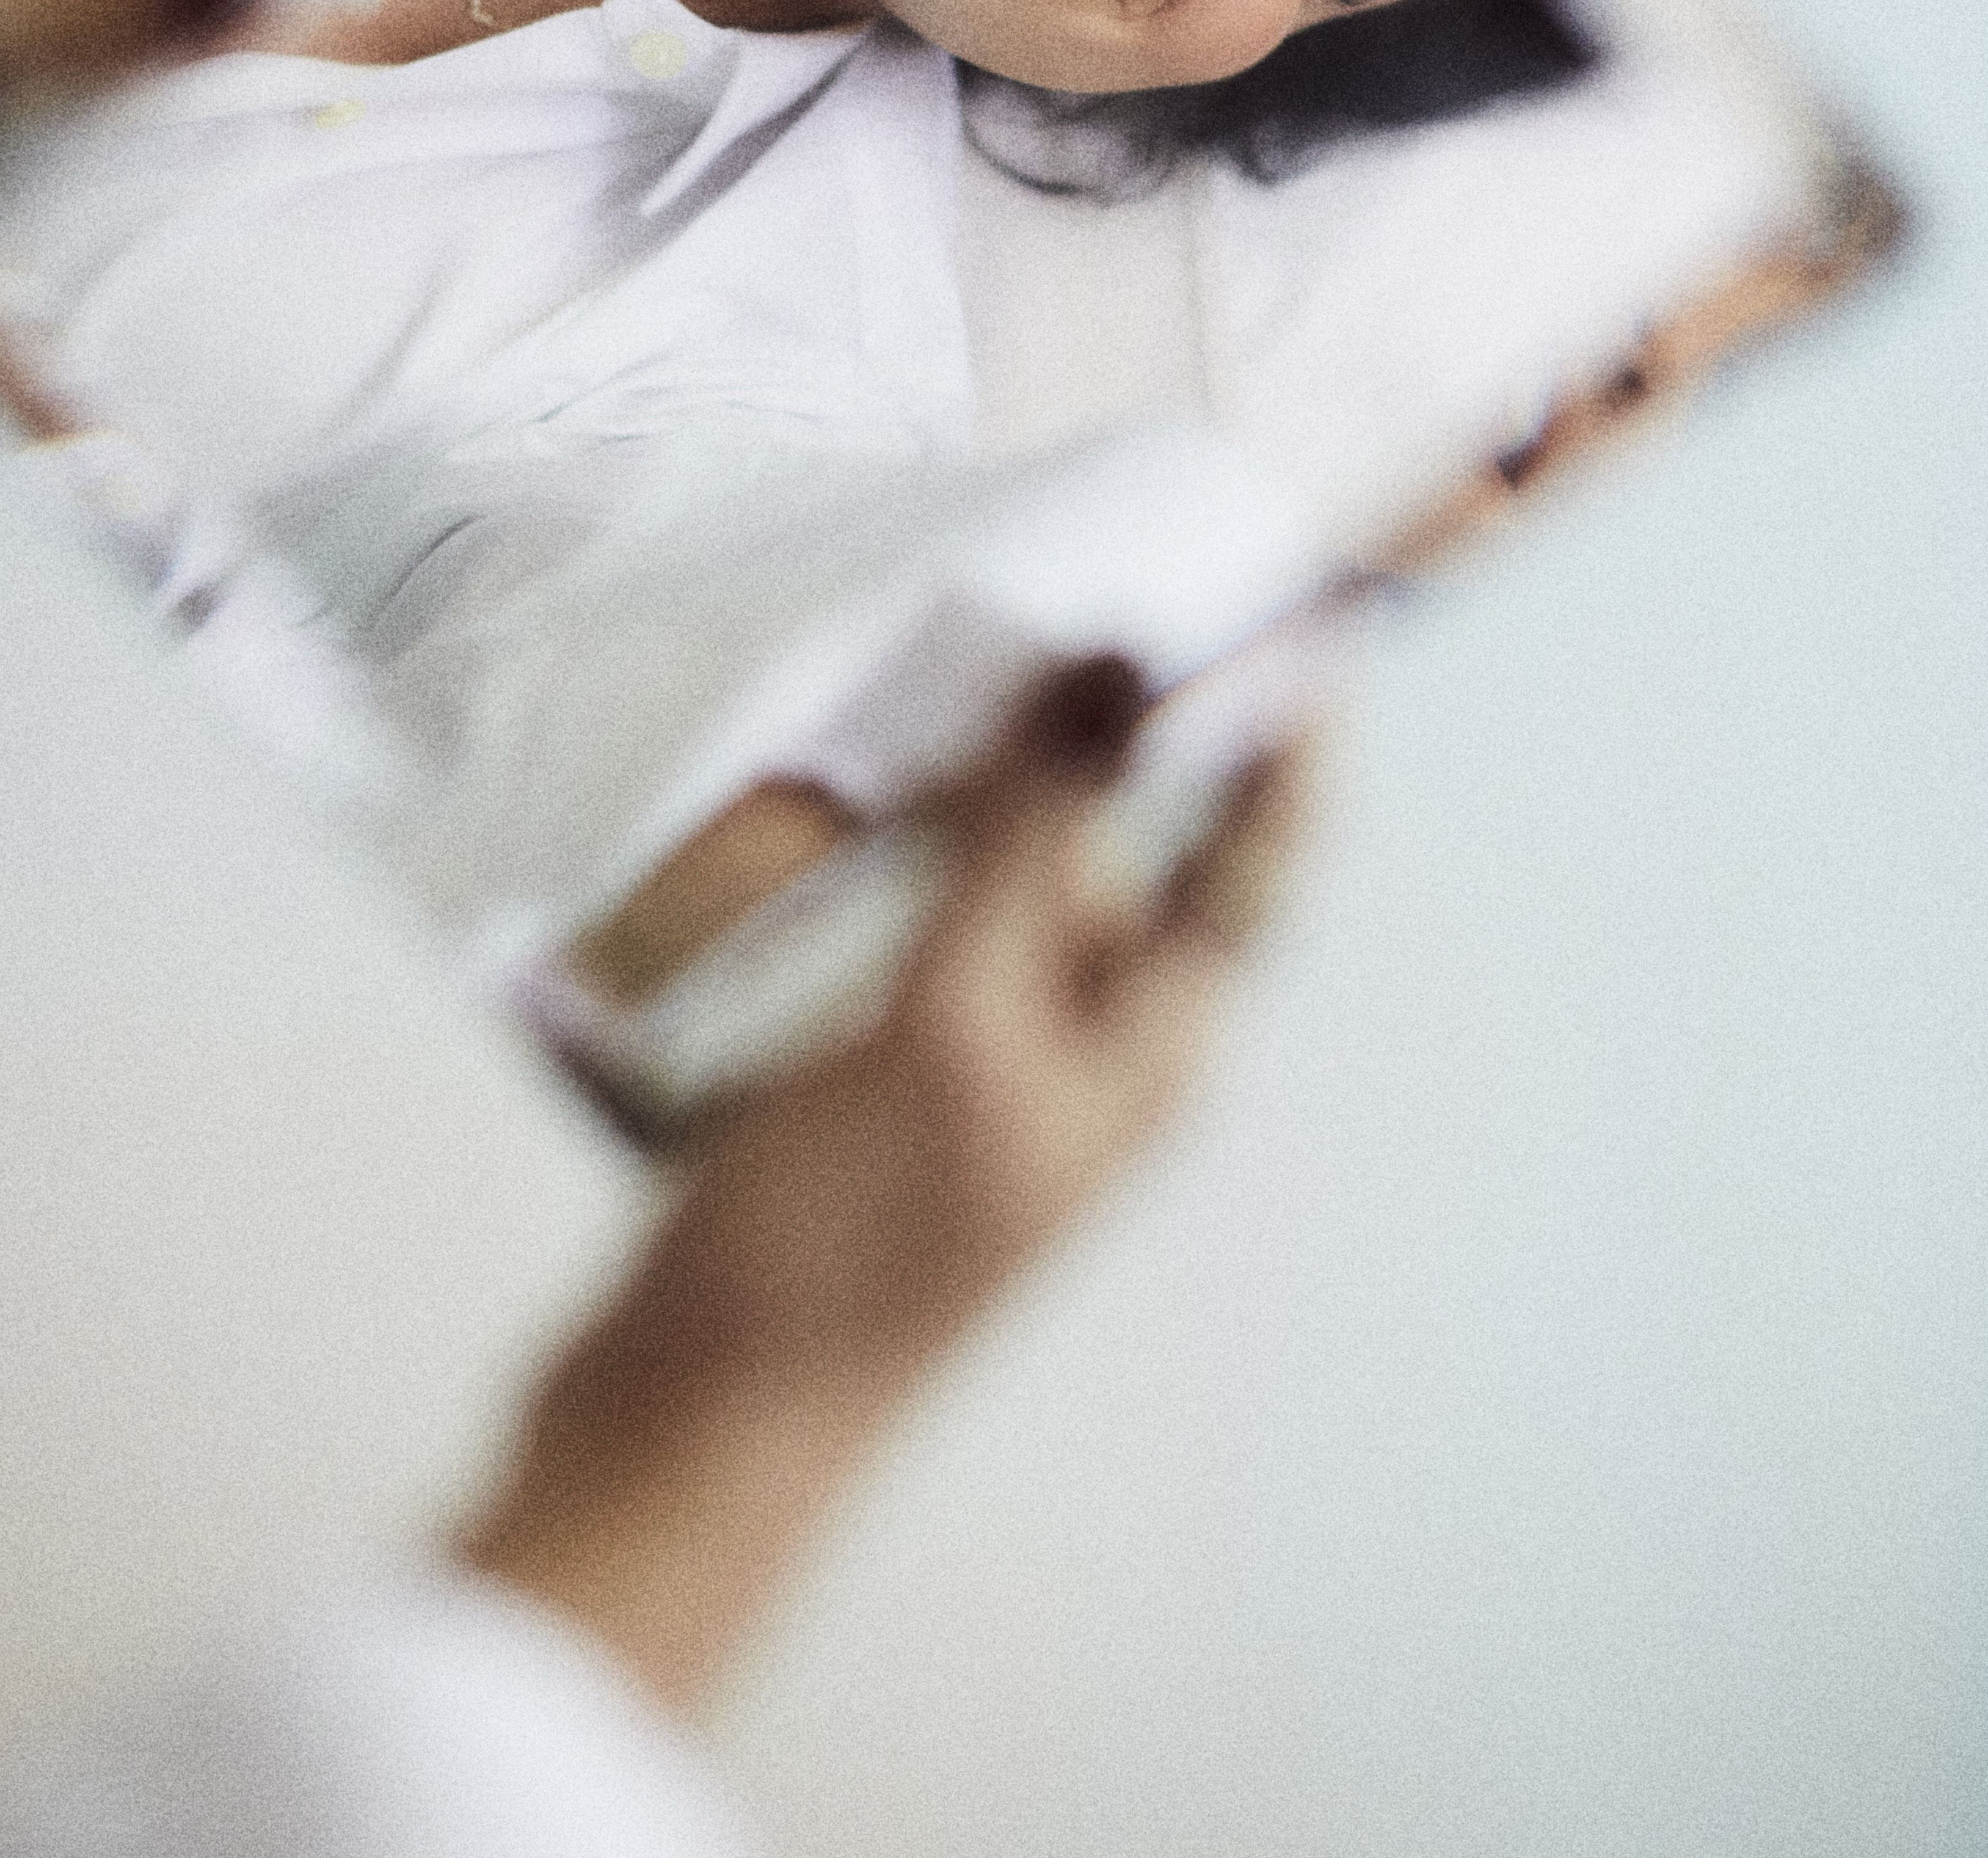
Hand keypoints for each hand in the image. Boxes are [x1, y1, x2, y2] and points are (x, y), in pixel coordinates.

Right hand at [461, 655, 1310, 1704]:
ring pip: (1030, 863)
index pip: (1257, 852)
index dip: (1288, 724)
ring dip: (1012, 763)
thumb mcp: (953, 1022)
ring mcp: (988, 1047)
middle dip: (1127, 716)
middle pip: (1148, 843)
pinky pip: (938, 905)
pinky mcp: (891, 1053)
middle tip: (1083, 575)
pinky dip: (925, 825)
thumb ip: (1029, 845)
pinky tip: (873, 766)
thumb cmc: (843, 1246)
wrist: (698, 1413)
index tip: (1288, 592)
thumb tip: (1108, 671)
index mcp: (1151, 1044)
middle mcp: (1092, 1038)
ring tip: (969, 638)